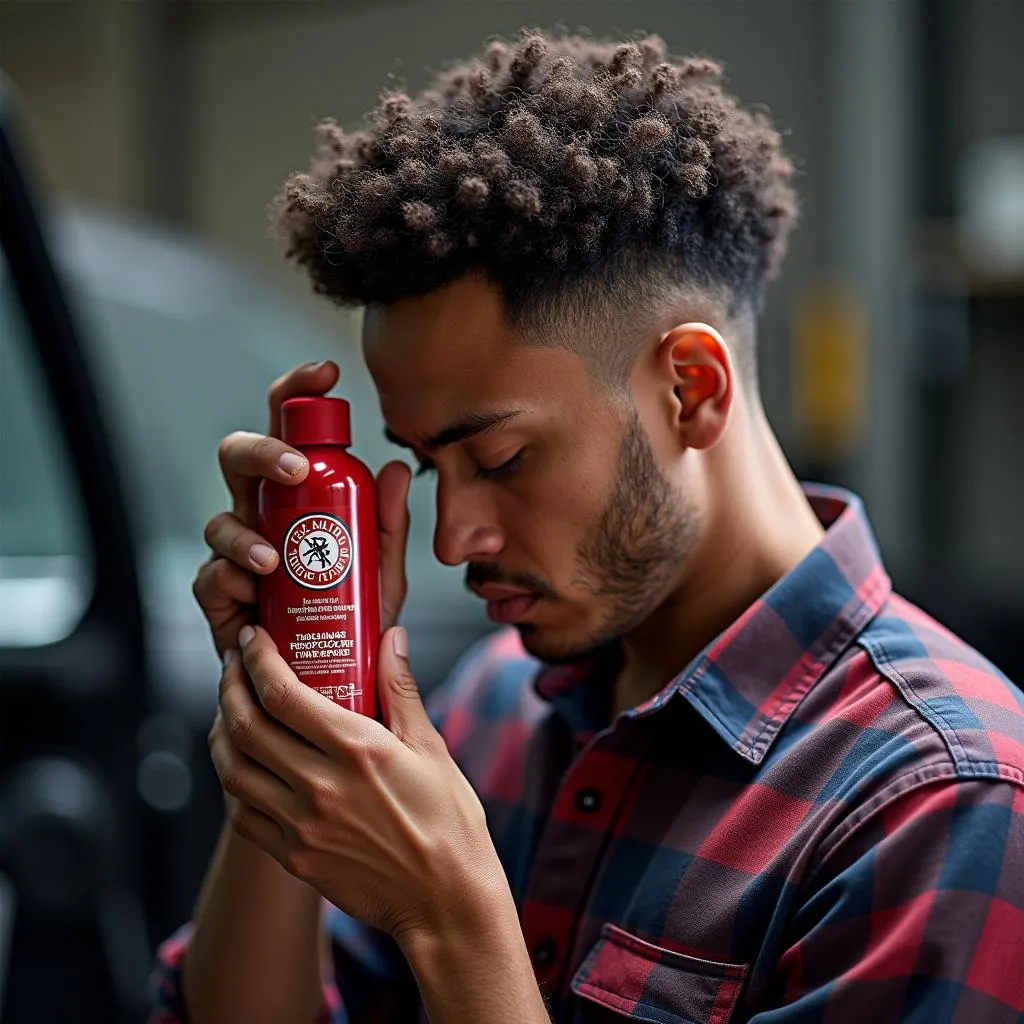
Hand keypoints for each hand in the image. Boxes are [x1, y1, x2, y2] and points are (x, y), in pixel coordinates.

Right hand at [192, 359, 411, 657]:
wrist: (327, 681)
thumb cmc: (350, 616)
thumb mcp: (382, 571)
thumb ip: (389, 524)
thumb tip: (397, 467)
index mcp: (299, 495)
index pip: (292, 429)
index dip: (298, 391)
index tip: (326, 372)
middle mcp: (262, 515)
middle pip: (239, 457)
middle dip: (263, 451)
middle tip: (295, 467)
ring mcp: (237, 554)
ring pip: (220, 519)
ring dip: (246, 534)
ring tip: (276, 561)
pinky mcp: (220, 596)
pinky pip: (210, 576)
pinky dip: (231, 579)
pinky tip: (256, 590)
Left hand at [209, 623, 507, 942]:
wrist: (445, 899)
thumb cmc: (447, 820)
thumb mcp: (430, 746)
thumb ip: (400, 687)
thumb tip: (390, 636)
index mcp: (356, 749)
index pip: (282, 693)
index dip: (257, 659)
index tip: (253, 638)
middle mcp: (320, 786)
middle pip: (246, 726)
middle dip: (229, 686)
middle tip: (233, 665)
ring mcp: (301, 825)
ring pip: (232, 769)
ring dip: (221, 732)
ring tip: (230, 709)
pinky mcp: (294, 856)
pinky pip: (242, 814)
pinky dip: (232, 781)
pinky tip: (242, 763)